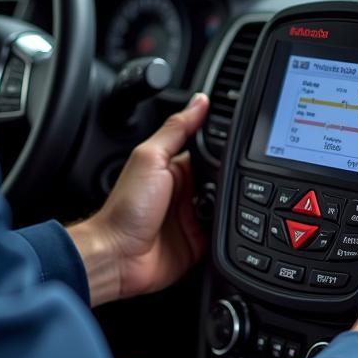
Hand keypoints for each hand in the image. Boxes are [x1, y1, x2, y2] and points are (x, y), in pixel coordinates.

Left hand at [68, 94, 209, 305]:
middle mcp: (185, 192)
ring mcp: (192, 218)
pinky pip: (224, 233)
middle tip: (227, 181)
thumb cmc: (125, 208)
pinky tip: (227, 225)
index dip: (223, 146)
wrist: (118, 255)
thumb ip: (176, 129)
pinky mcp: (199, 242)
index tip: (239, 142)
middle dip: (230, 179)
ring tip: (221, 205)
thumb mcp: (150, 157)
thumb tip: (199, 102)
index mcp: (173, 167)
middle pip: (222, 179)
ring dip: (230, 205)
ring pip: (227, 206)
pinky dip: (229, 230)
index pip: (208, 150)